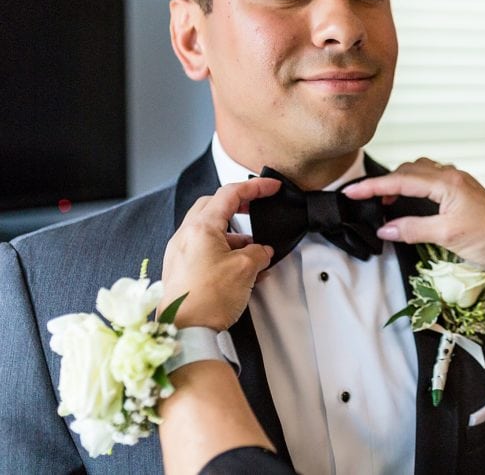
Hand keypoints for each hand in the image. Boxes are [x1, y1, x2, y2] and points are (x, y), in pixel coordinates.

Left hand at [160, 178, 279, 330]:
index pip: (229, 194)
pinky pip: (203, 248)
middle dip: (238, 204)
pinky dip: (222, 249)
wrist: (184, 332)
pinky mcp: (179, 269)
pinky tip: (239, 266)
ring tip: (252, 249)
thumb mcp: (245, 269)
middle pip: (213, 205)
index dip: (254, 187)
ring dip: (232, 233)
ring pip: (208, 228)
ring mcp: (179, 252)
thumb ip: (258, 252)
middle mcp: (185, 236)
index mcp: (200, 228)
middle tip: (256, 205)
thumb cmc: (206, 300)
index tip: (270, 187)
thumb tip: (262, 251)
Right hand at [343, 158, 484, 276]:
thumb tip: (385, 229)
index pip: (401, 180)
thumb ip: (413, 229)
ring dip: (400, 182)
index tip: (351, 192)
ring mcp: (458, 181)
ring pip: (420, 171)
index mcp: (447, 182)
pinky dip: (414, 185)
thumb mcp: (446, 236)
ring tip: (387, 201)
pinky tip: (411, 199)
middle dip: (384, 182)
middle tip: (365, 199)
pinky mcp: (463, 190)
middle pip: (408, 170)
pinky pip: (431, 178)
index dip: (373, 186)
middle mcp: (452, 176)